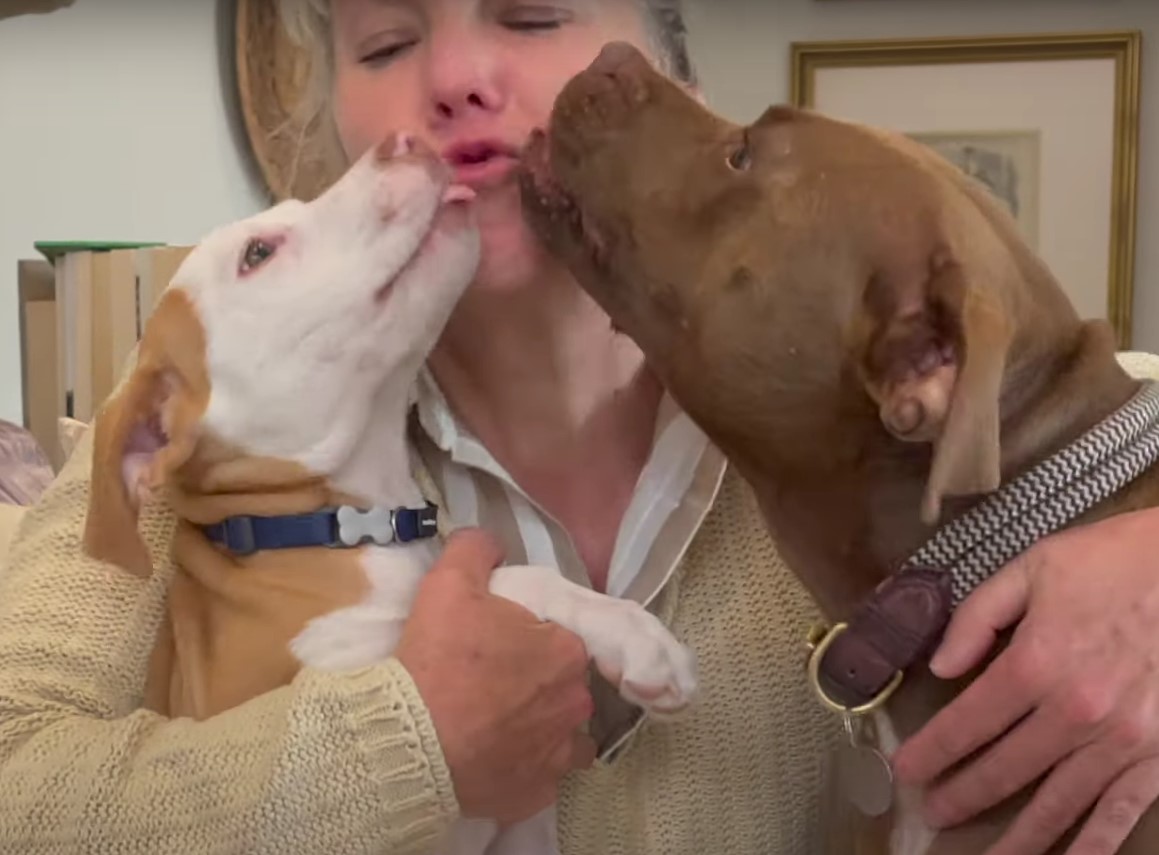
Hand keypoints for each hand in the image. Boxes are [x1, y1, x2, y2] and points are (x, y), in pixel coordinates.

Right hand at [395, 527, 595, 824]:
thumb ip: (476, 550)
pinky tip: (497, 758)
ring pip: (564, 732)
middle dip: (538, 682)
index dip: (530, 638)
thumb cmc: (438, 659)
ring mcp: (559, 751)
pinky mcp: (538, 791)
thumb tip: (489, 541)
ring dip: (542, 726)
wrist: (410, 738)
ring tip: (500, 724)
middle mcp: (575, 702)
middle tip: (494, 683)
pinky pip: (542, 775)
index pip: (560, 637)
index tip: (500, 645)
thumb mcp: (448, 584)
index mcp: (565, 650)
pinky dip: (525, 767)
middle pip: (564, 684)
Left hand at [891, 508, 1158, 854]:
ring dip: (1018, 836)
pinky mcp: (1158, 756)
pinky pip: (1121, 810)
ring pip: (1056, 802)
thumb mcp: (1034, 567)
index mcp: (1035, 663)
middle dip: (961, 795)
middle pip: (1003, 768)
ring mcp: (1120, 741)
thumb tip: (941, 666)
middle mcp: (1073, 711)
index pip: (967, 722)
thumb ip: (978, 617)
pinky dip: (1094, 844)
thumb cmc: (1117, 561)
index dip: (932, 751)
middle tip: (932, 814)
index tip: (905, 772)